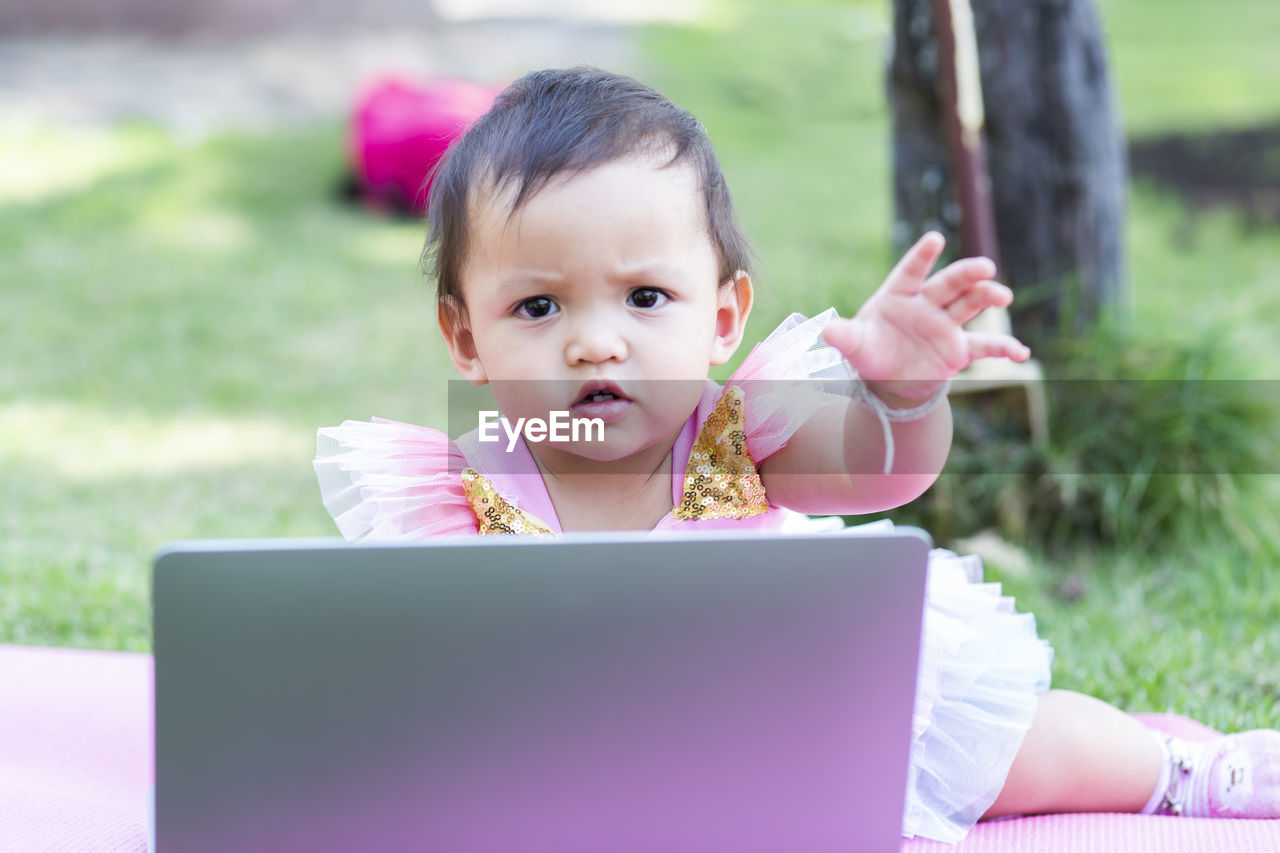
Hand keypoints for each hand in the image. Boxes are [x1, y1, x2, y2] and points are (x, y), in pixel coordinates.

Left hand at [821, 232, 1029, 402]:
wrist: (889, 379)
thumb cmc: (870, 351)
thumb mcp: (854, 345)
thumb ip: (844, 336)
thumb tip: (826, 329)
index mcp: (899, 294)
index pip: (911, 271)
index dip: (922, 256)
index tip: (935, 239)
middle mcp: (927, 304)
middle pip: (950, 283)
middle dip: (967, 274)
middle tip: (985, 267)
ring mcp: (946, 324)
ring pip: (970, 304)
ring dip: (988, 298)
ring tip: (1002, 296)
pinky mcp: (959, 348)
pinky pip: (985, 345)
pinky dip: (1004, 348)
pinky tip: (1021, 353)